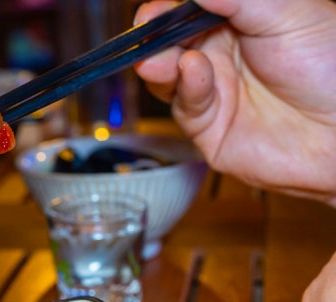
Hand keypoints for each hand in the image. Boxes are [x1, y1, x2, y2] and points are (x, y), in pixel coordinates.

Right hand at [133, 0, 335, 206]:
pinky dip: (187, 85)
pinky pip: (186, 103)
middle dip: (153, 33)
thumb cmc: (330, 68)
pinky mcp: (206, 127)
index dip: (168, 8)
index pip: (189, 10)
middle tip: (147, 25)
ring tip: (158, 58)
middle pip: (169, 41)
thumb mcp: (289, 15)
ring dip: (159, 62)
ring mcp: (210, 91)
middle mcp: (218, 55)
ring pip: (167, 74)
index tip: (155, 8)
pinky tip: (193, 70)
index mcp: (237, 22)